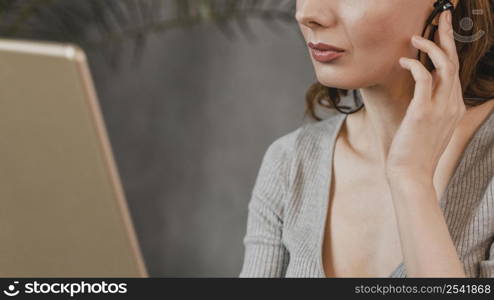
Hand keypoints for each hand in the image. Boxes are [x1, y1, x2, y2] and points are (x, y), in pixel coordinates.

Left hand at [385, 10, 465, 180]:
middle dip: (447, 36)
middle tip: (442, 16)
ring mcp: (440, 108)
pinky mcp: (423, 112)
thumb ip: (432, 102)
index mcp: (454, 106)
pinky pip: (423, 79)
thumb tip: (426, 81)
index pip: (454, 69)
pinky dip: (414, 65)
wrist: (411, 175)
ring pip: (444, 66)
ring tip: (416, 37)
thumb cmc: (415, 151)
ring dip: (432, 46)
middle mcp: (452, 104)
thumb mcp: (429, 124)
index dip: (449, 47)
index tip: (442, 30)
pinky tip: (403, 61)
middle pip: (454, 61)